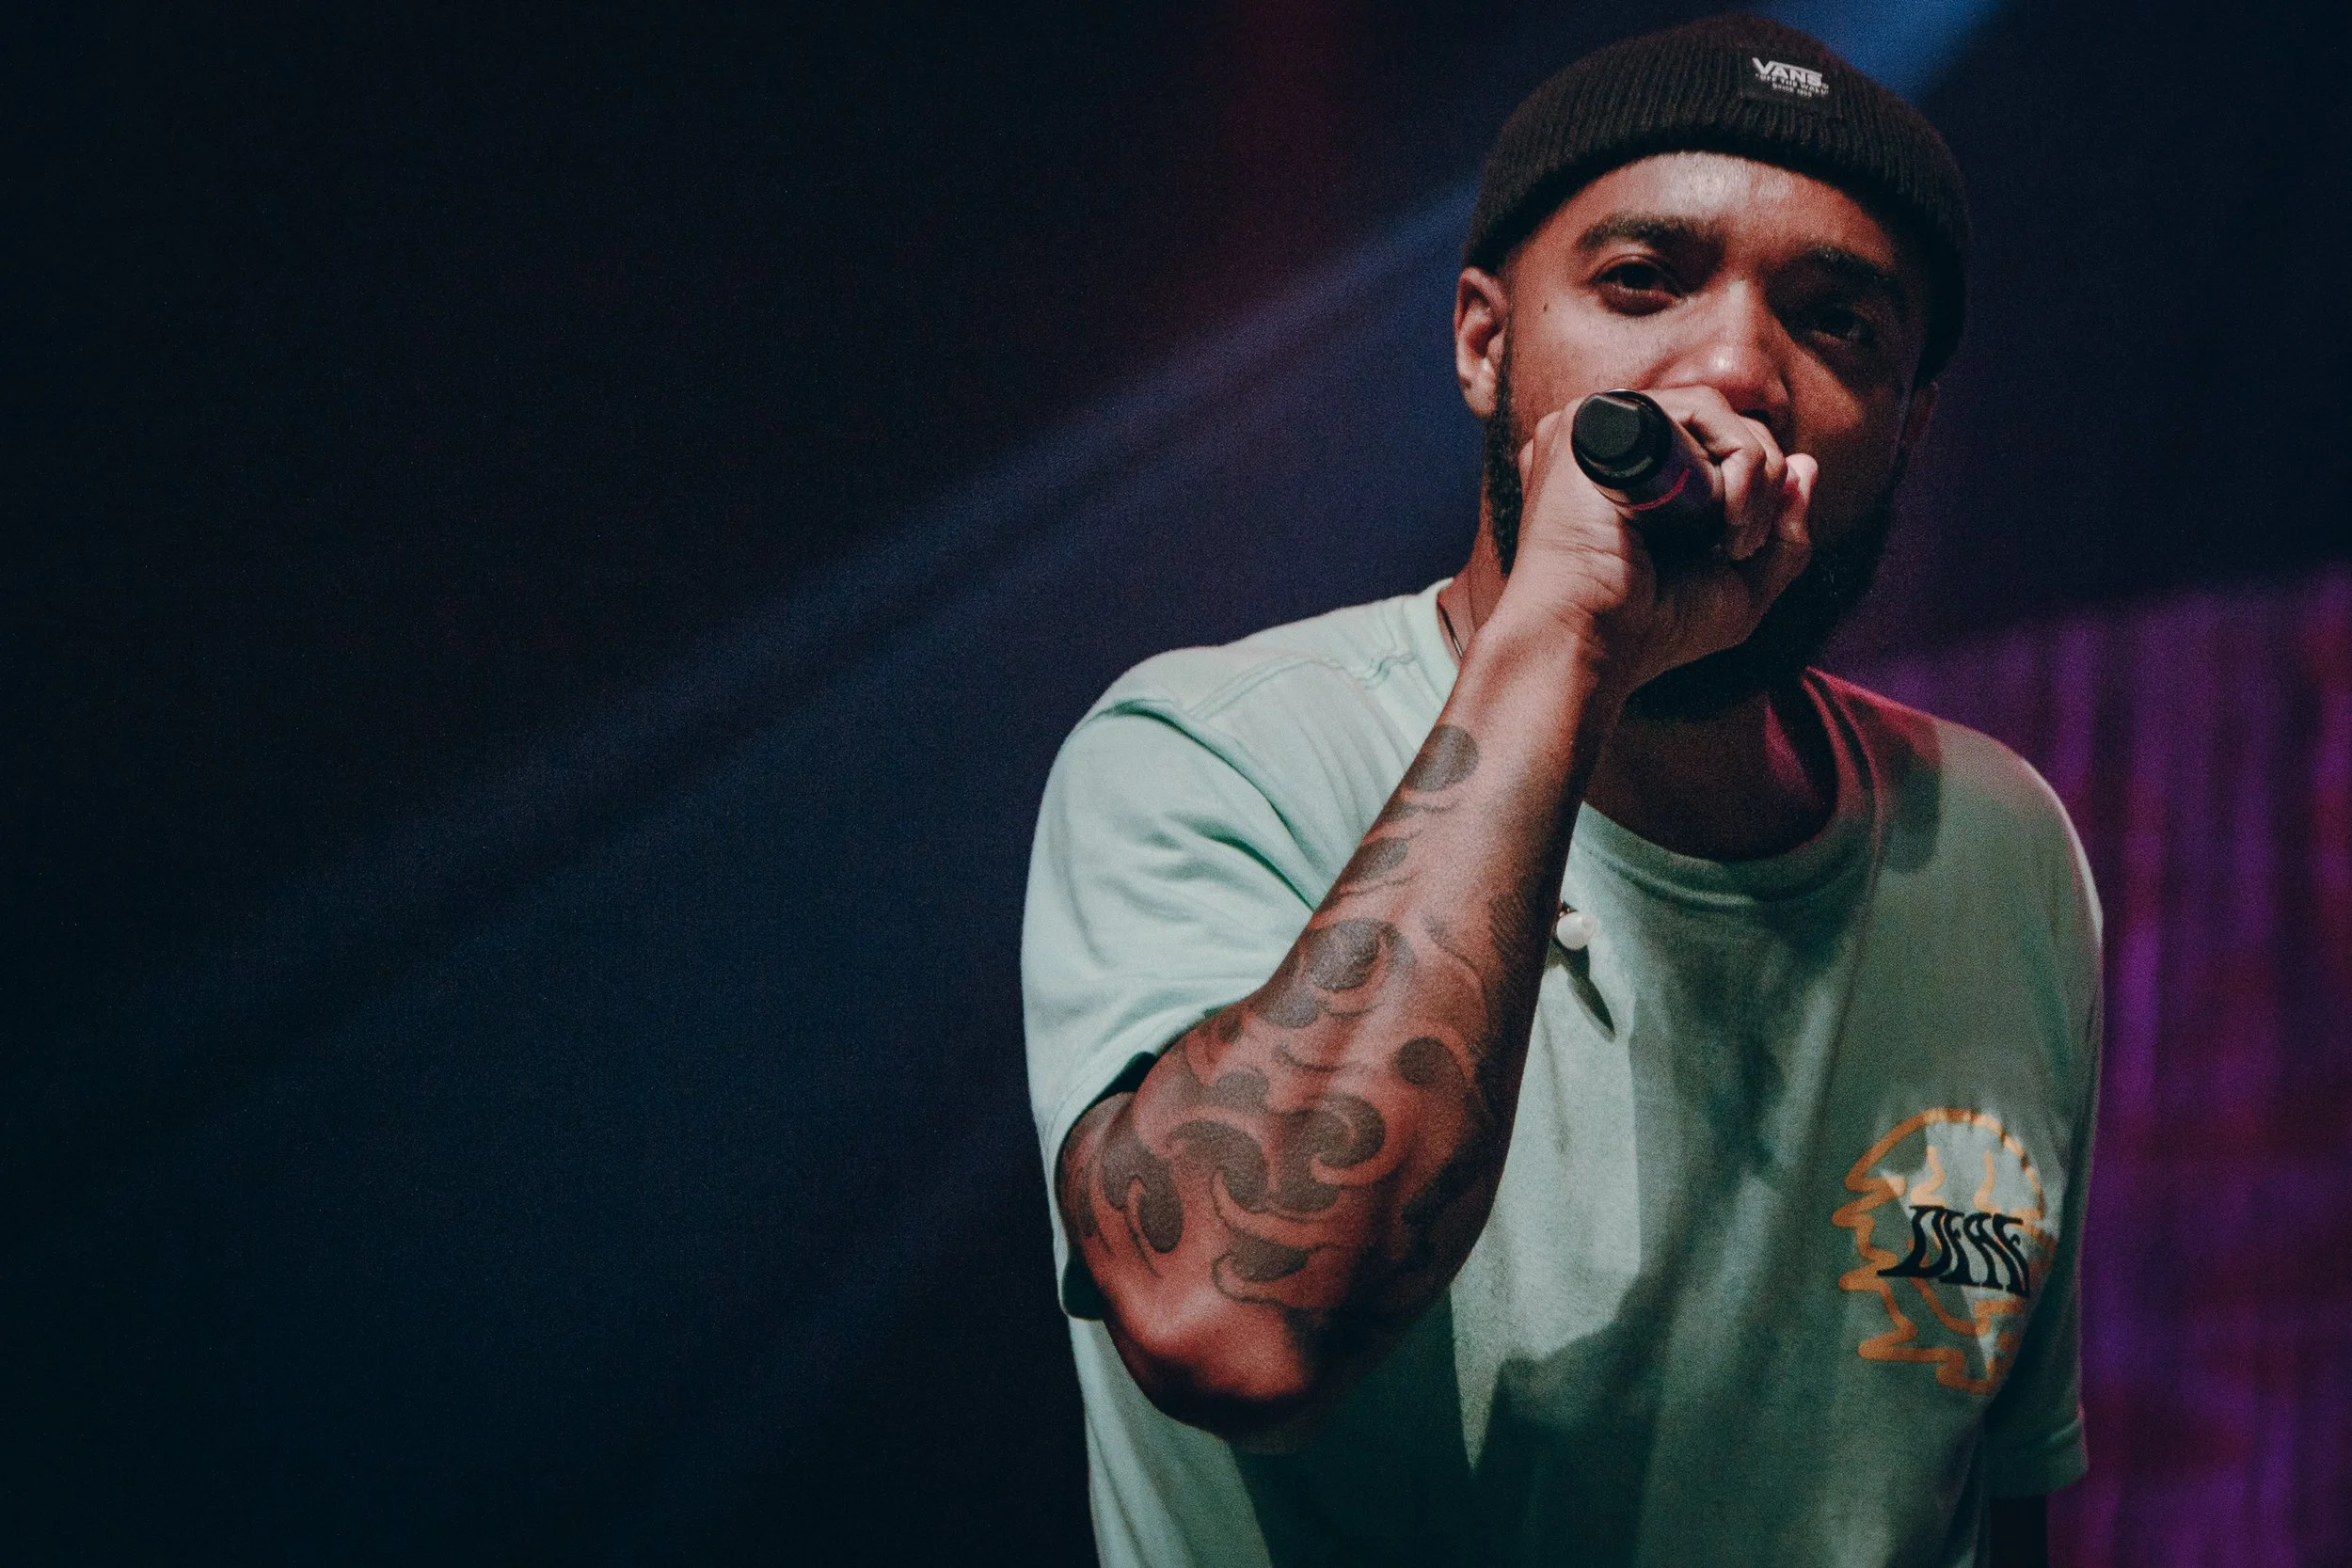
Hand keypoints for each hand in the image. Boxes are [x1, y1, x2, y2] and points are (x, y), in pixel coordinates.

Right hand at [1496, 385, 1816, 697]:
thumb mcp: (1739, 589)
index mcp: (1632, 477)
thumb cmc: (1650, 630)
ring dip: (1753, 475)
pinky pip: (1700, 408)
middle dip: (1763, 484)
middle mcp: (1611, 447)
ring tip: (1734, 541)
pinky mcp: (1598, 421)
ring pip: (1717, 413)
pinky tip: (1724, 515)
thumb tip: (1807, 465)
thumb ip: (1784, 533)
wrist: (1589, 642)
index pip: (1716, 446)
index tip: (1749, 550)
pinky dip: (1738, 459)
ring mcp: (1601, 428)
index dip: (1757, 488)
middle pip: (1722, 425)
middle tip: (1746, 549)